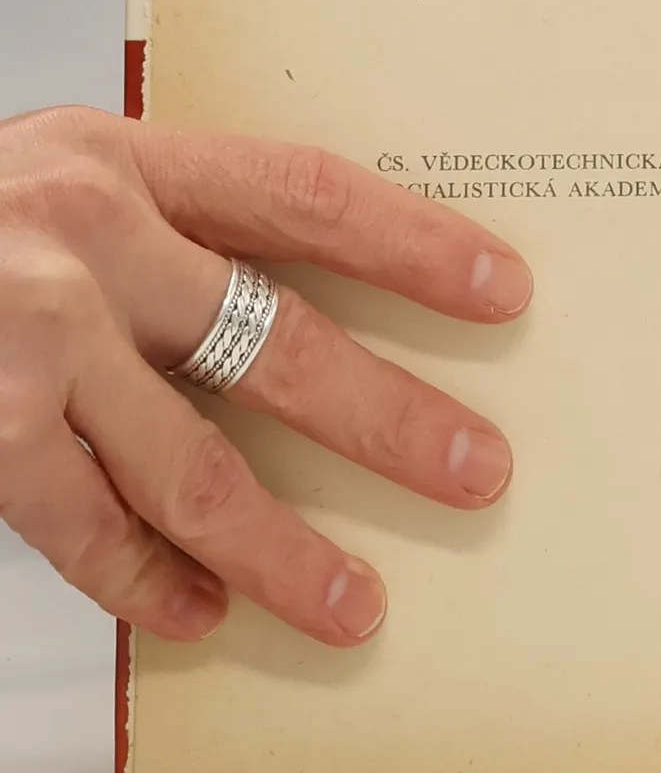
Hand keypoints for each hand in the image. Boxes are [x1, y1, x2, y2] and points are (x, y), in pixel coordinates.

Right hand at [0, 107, 530, 645]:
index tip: (502, 289)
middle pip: (281, 339)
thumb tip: (293, 314)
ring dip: (281, 547)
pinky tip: (198, 611)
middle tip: (477, 470)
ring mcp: (22, 338)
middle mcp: (80, 239)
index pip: (303, 196)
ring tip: (357, 602)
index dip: (412, 243)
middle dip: (390, 420)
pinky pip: (80, 525)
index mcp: (119, 161)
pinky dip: (144, 577)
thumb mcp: (49, 184)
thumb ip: (159, 233)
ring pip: (192, 463)